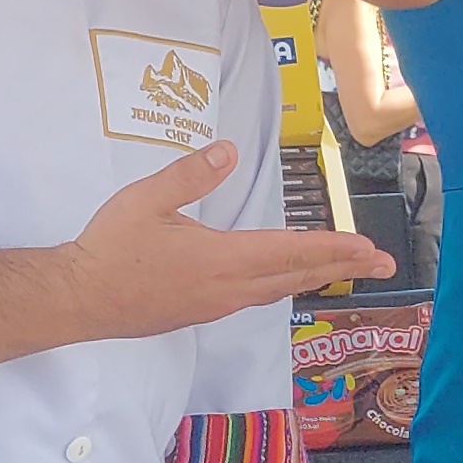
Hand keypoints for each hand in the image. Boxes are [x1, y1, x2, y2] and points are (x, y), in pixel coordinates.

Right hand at [64, 140, 392, 337]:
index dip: (333, 248)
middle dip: (344, 267)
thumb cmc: (109, 247)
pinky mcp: (202, 312)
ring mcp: (216, 305)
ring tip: (347, 268)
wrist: (78, 299)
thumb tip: (228, 150)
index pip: (290, 251)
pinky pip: (258, 297)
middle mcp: (228, 289)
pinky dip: (286, 284)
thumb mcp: (146, 200)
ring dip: (317, 276)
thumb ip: (190, 174)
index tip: (369, 247)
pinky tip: (287, 278)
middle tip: (384, 262)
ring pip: (279, 290)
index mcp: (221, 259)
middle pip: (297, 276)